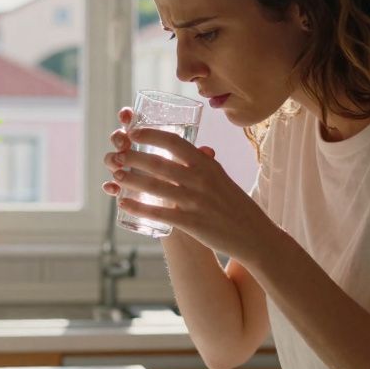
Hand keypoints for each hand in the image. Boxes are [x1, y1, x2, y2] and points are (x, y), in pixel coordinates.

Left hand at [101, 109, 271, 258]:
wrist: (254, 235)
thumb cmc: (236, 205)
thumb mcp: (222, 178)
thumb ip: (205, 164)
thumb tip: (196, 150)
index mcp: (207, 164)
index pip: (174, 141)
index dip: (150, 135)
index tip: (133, 132)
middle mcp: (200, 179)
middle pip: (159, 163)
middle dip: (132, 157)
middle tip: (116, 154)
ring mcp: (195, 201)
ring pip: (155, 186)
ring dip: (131, 180)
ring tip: (115, 175)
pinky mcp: (191, 223)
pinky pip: (159, 212)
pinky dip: (139, 206)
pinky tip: (123, 202)